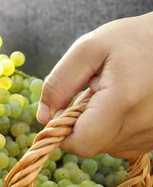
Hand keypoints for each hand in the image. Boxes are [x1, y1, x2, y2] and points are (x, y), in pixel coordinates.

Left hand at [37, 12, 152, 158]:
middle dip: (81, 124)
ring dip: (100, 126)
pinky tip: (126, 103)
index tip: (64, 110)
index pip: (80, 143)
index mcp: (122, 100)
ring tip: (113, 95)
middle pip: (93, 145)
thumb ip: (60, 83)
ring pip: (109, 147)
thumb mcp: (88, 49)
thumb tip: (43, 117)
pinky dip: (117, 128)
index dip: (62, 132)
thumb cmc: (133, 39)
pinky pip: (127, 144)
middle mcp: (143, 124)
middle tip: (93, 93)